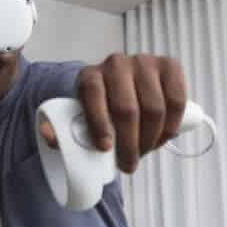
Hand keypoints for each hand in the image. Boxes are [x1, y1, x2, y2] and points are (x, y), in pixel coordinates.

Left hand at [39, 54, 186, 173]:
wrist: (123, 87)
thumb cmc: (99, 109)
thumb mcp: (78, 118)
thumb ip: (61, 130)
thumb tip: (48, 134)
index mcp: (89, 75)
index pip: (93, 95)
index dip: (100, 124)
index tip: (105, 149)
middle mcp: (116, 64)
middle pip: (127, 109)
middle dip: (130, 144)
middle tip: (129, 164)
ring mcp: (145, 62)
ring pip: (154, 108)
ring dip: (152, 139)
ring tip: (145, 152)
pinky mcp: (169, 66)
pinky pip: (177, 99)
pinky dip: (172, 124)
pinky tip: (164, 136)